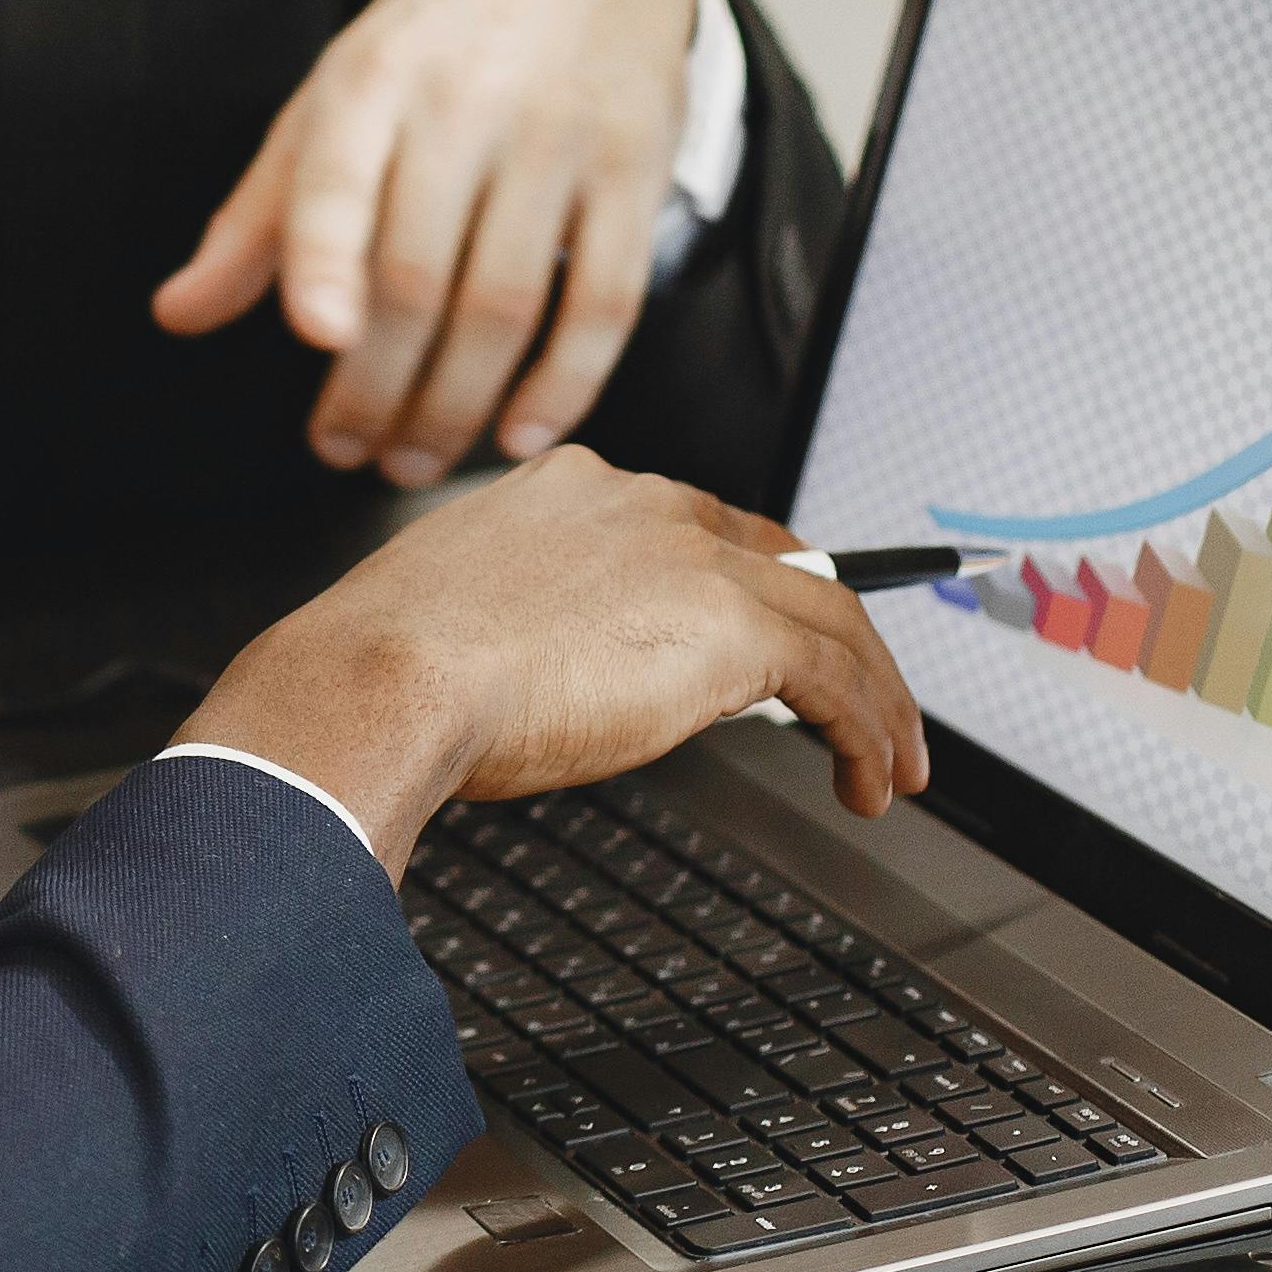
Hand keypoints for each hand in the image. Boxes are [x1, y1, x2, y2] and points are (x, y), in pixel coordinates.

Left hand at [149, 0, 703, 482]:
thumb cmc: (434, 43)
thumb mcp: (333, 100)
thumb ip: (260, 215)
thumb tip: (177, 314)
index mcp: (371, 81)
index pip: (339, 175)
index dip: (327, 257)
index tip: (316, 335)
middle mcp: (466, 105)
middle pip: (418, 277)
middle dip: (375, 390)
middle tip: (346, 454)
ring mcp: (558, 137)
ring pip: (505, 304)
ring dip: (455, 407)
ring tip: (412, 462)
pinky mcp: (636, 168)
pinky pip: (605, 300)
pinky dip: (563, 384)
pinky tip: (518, 435)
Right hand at [174, 447, 925, 867]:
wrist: (382, 680)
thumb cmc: (387, 670)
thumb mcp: (460, 620)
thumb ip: (523, 623)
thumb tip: (556, 681)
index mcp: (570, 490)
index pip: (699, 525)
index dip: (748, 583)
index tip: (768, 636)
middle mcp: (641, 504)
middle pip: (784, 559)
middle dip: (832, 634)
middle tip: (856, 700)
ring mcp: (692, 557)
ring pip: (832, 617)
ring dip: (875, 697)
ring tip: (889, 765)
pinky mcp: (731, 624)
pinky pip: (840, 679)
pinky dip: (871, 731)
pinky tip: (870, 781)